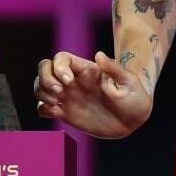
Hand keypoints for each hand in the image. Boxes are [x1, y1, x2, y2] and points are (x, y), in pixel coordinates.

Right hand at [34, 51, 151, 138]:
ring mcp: (68, 96)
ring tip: (55, 103)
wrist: (133, 120)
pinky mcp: (66, 113)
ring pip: (41, 86)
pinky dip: (42, 108)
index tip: (68, 81)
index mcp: (86, 70)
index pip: (61, 58)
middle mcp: (73, 81)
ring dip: (42, 93)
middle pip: (45, 69)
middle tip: (60, 93)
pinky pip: (43, 108)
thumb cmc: (134, 97)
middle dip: (45, 79)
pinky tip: (56, 112)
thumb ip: (114, 68)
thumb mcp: (129, 82)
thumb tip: (98, 55)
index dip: (58, 67)